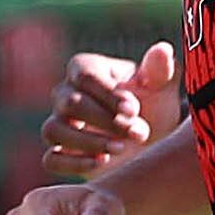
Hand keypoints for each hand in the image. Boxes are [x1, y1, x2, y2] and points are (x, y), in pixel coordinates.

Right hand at [42, 42, 177, 180]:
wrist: (150, 139)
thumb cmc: (152, 105)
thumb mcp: (160, 87)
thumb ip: (160, 69)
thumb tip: (163, 51)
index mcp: (85, 69)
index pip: (85, 76)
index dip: (108, 95)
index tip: (134, 111)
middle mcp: (64, 94)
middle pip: (70, 103)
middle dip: (105, 120)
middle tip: (138, 133)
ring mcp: (58, 125)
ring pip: (54, 131)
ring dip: (88, 142)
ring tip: (120, 149)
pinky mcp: (59, 154)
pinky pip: (52, 160)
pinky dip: (74, 163)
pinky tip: (102, 162)